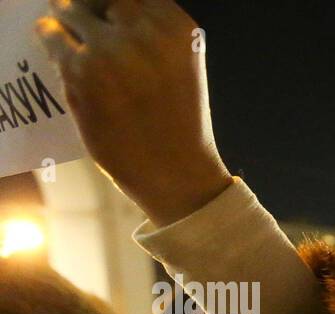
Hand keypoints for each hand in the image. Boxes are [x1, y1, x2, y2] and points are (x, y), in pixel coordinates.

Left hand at [35, 0, 232, 226]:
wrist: (176, 172)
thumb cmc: (176, 119)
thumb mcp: (179, 62)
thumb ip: (148, 29)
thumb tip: (93, 6)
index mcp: (176, 26)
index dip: (112, 6)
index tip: (105, 17)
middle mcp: (145, 31)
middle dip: (89, 9)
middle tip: (85, 26)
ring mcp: (111, 51)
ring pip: (68, 8)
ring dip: (67, 23)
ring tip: (72, 40)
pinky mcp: (80, 72)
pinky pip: (50, 36)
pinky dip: (51, 41)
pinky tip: (62, 56)